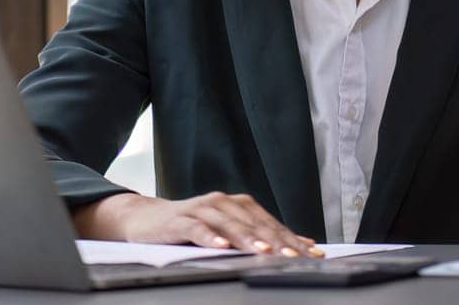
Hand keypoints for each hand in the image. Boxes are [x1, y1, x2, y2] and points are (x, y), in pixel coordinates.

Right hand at [73, 192, 323, 257]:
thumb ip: (261, 235)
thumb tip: (302, 242)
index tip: (311, 253)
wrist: (147, 220)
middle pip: (254, 223)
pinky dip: (210, 237)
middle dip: (276, 240)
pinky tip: (221, 246)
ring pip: (229, 224)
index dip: (291, 238)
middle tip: (293, 255)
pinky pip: (198, 228)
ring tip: (263, 251)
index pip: (270, 223)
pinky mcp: (180, 219)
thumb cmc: (193, 227)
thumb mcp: (229, 231)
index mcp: (239, 205)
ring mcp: (202, 209)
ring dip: (247, 238)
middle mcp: (223, 202)